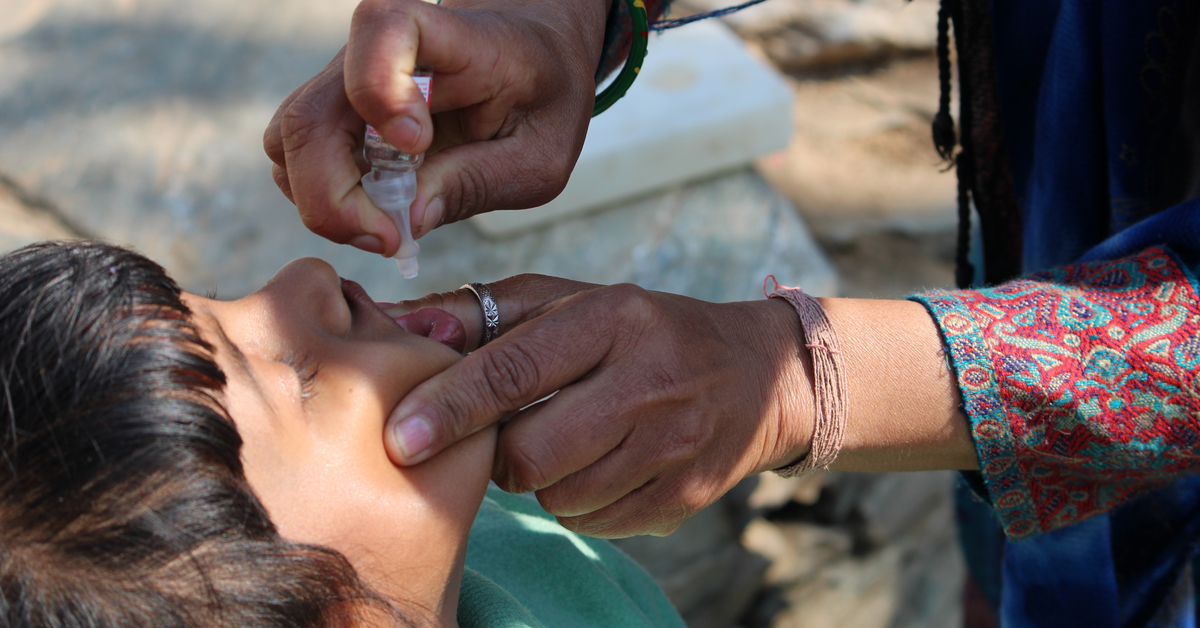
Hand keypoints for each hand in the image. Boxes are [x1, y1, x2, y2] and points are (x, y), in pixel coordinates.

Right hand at [263, 0, 607, 256]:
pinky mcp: (334, 115)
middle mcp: (378, 50)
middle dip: (333, 196)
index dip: (380, 89)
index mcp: (450, 37)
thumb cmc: (542, 100)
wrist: (534, 60)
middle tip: (390, 239)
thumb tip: (410, 220)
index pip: (382, 27)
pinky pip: (295, 159)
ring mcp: (346, 81)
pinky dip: (325, 198)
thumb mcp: (540, 156)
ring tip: (388, 227)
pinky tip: (377, 212)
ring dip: (326, 202)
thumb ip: (479, 181)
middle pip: (310, 116)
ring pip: (289, 142)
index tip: (416, 145)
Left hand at [383, 276, 814, 537]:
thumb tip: (402, 326)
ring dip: (540, 479)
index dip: (451, 406)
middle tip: (509, 434)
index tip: (400, 437)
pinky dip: (578, 503)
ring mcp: (673, 444)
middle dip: (499, 454)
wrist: (758, 375)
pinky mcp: (685, 493)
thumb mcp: (573, 300)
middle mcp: (649, 379)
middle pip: (531, 452)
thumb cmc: (643, 332)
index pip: (515, 368)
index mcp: (614, 318)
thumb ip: (485, 312)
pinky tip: (599, 466)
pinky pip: (594, 522)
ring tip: (566, 442)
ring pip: (558, 495)